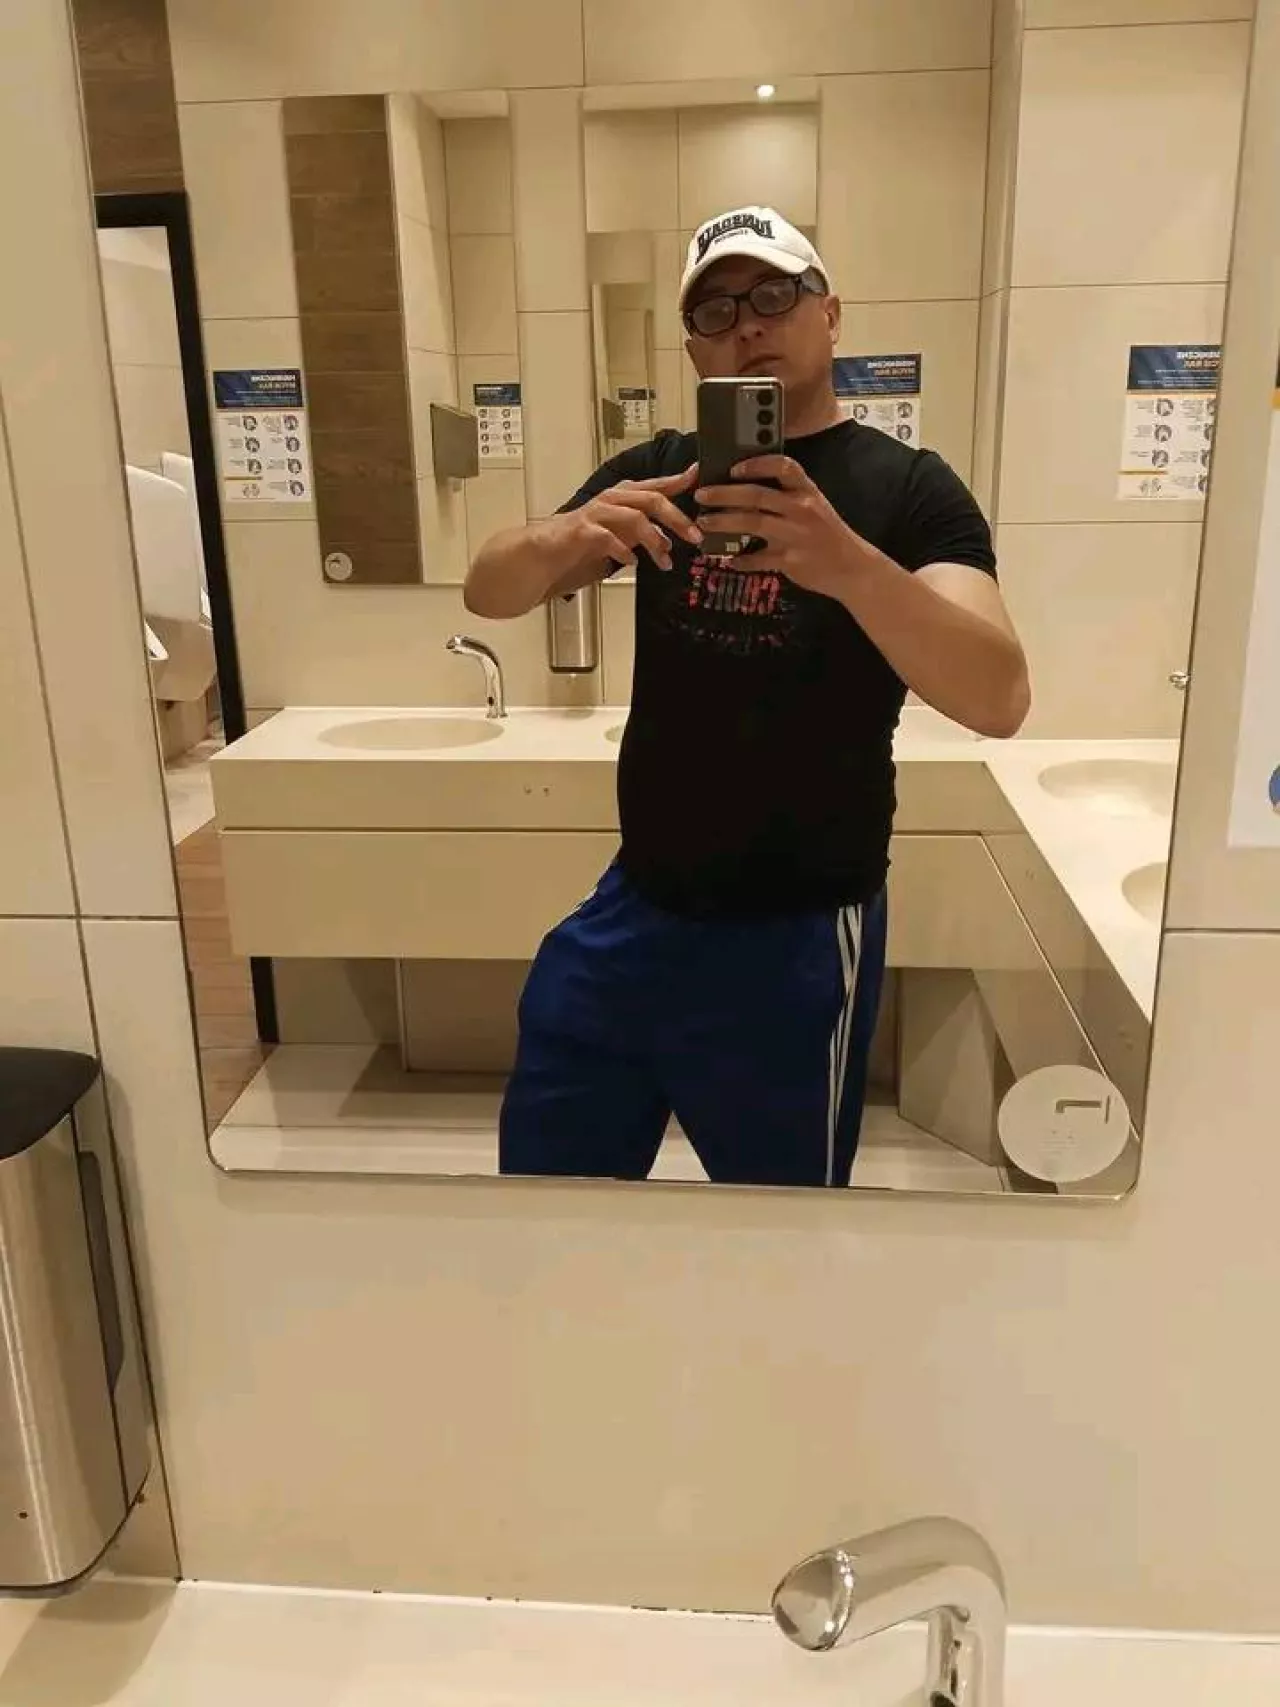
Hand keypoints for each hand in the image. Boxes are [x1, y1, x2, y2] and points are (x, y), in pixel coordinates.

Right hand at [558, 465, 701, 572]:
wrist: (545, 553)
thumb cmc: (583, 543)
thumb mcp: (620, 536)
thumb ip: (643, 533)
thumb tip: (670, 540)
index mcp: (622, 498)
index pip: (655, 485)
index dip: (678, 479)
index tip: (698, 473)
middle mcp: (611, 500)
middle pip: (651, 499)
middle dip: (677, 518)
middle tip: (695, 537)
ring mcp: (596, 514)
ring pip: (634, 517)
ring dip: (654, 540)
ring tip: (664, 561)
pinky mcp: (582, 531)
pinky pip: (608, 537)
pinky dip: (624, 550)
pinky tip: (631, 562)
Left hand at [695, 455, 867, 593]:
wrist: (852, 568)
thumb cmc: (828, 534)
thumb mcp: (815, 507)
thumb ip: (788, 497)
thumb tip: (748, 487)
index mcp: (807, 492)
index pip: (783, 467)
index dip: (757, 464)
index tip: (734, 468)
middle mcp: (801, 510)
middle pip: (757, 495)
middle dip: (724, 494)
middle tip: (701, 494)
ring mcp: (795, 535)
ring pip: (752, 523)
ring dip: (723, 522)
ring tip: (704, 522)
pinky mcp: (790, 560)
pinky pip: (758, 559)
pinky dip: (741, 559)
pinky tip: (729, 560)